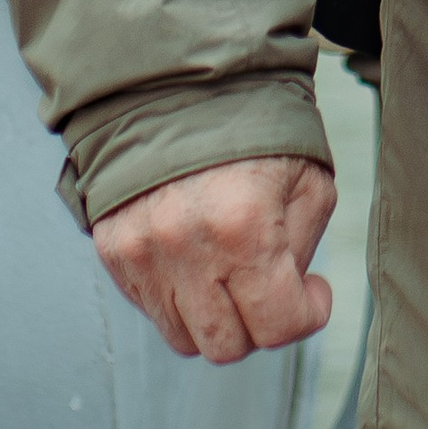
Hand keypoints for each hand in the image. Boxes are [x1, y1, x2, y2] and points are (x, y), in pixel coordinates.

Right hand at [92, 151, 335, 362]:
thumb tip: (292, 299)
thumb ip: (303, 250)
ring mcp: (142, 253)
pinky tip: (197, 254)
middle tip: (271, 285)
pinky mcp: (114, 251)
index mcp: (244, 226)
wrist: (184, 83)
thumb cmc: (257, 128)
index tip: (313, 293)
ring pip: (184, 337)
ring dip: (215, 316)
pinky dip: (180, 296)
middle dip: (258, 323)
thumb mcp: (309, 179)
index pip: (277, 326)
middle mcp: (186, 247)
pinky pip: (151, 308)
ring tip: (232, 269)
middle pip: (226, 345)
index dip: (306, 316)